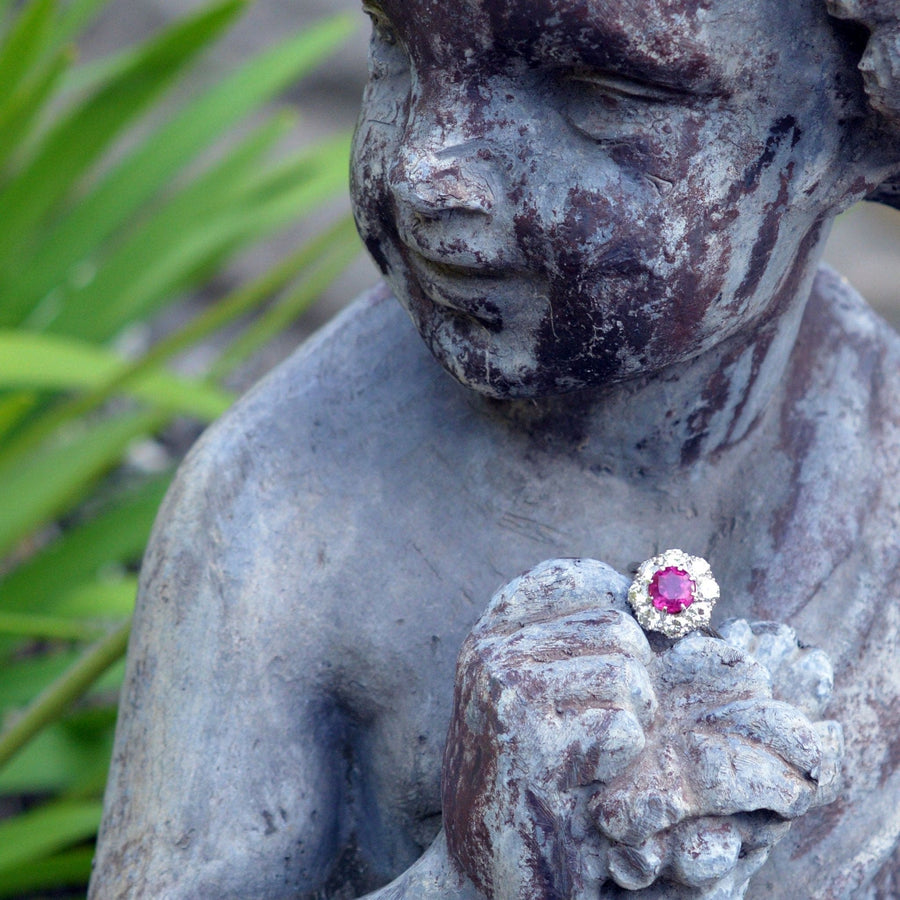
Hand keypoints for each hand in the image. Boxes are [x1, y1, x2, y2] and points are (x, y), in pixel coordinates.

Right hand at [441, 559, 842, 898]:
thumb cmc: (536, 782)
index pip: (583, 579)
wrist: (487, 875)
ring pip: (627, 674)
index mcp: (494, 630)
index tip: (618, 679)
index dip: (626, 627)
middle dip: (636, 685)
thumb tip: (672, 589)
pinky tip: (586, 788)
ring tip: (595, 762)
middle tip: (609, 734)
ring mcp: (504, 685)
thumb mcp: (549, 697)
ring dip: (633, 728)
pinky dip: (622, 765)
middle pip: (618, 628)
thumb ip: (589, 642)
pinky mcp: (526, 734)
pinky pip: (622, 726)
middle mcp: (491, 647)